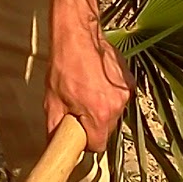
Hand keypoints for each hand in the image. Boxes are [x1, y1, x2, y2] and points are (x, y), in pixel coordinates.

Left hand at [46, 10, 132, 150]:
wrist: (78, 35)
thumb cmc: (64, 65)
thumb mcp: (52, 100)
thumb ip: (54, 128)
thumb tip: (54, 146)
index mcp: (99, 114)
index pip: (98, 145)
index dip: (86, 141)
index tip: (79, 132)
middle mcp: (117, 105)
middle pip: (107, 130)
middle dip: (94, 124)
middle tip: (79, 108)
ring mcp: (126, 92)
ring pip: (114, 114)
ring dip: (102, 109)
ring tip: (87, 92)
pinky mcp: (130, 81)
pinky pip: (119, 98)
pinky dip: (109, 96)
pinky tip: (97, 83)